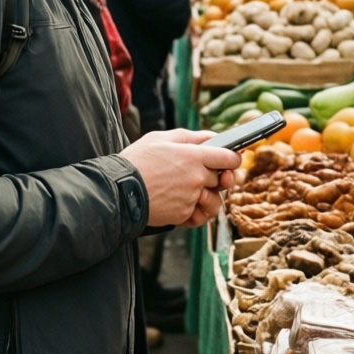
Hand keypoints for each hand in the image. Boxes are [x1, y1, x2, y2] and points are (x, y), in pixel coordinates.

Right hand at [122, 129, 240, 229]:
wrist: (119, 190)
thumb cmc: (138, 161)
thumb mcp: (161, 138)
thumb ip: (191, 137)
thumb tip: (212, 137)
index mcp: (194, 156)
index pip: (229, 158)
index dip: (233, 159)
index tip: (231, 160)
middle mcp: (197, 178)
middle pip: (222, 179)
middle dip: (216, 177)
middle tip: (199, 174)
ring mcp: (191, 198)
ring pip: (215, 201)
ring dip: (209, 197)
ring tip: (194, 192)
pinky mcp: (183, 215)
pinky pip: (200, 216)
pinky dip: (197, 212)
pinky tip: (187, 205)